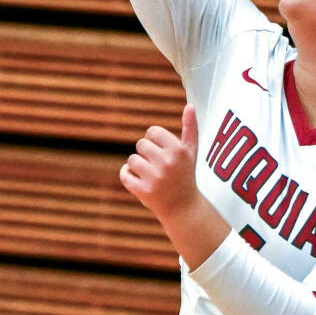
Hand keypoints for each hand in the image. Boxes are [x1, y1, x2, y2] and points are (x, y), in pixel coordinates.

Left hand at [120, 104, 200, 222]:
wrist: (183, 208)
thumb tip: (190, 106)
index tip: (161, 151)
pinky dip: (127, 175)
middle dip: (147, 154)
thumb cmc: (185, 175)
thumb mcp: (191, 152)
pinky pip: (124, 174)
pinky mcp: (143, 192)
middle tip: (157, 165)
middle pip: (141, 145)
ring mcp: (155, 178)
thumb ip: (190, 128)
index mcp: (178, 150)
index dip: (154, 140)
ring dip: (137, 166)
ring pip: (131, 160)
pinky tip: (137, 180)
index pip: (152, 131)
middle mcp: (167, 163)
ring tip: (150, 174)